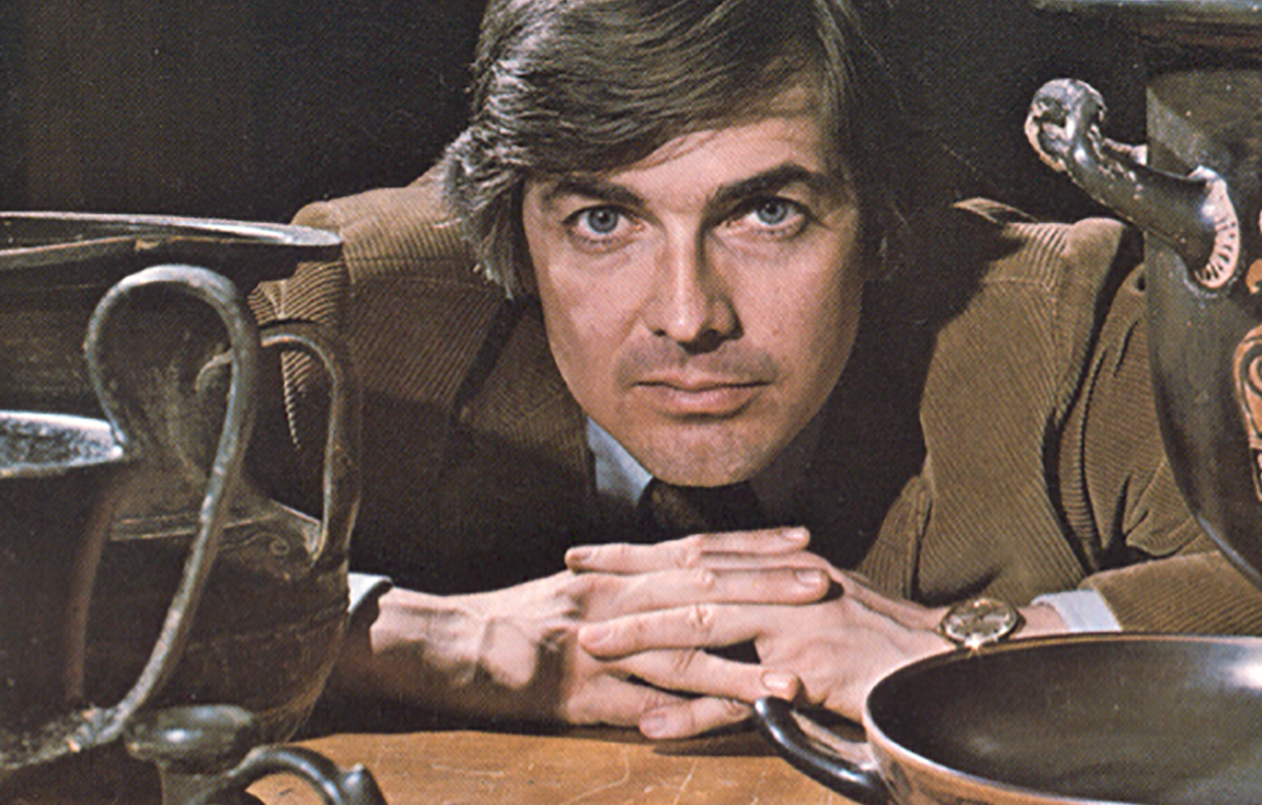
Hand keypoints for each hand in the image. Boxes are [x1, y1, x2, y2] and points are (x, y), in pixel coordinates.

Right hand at [332, 527, 829, 728]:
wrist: (436, 642)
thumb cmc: (504, 619)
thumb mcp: (570, 591)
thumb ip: (623, 588)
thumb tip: (675, 586)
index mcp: (613, 571)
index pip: (696, 551)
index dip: (753, 546)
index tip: (802, 541)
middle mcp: (613, 596)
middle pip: (702, 589)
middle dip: (766, 586)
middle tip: (823, 583)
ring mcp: (598, 645)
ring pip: (682, 649)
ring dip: (744, 659)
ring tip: (796, 669)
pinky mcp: (578, 694)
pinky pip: (643, 706)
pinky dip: (688, 714)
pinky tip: (725, 724)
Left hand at [569, 540, 954, 737]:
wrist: (946, 663)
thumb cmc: (885, 643)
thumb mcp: (824, 603)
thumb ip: (775, 599)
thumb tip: (730, 595)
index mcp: (784, 568)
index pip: (700, 552)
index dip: (640, 552)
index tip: (588, 553)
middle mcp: (786, 587)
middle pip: (691, 578)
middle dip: (626, 579)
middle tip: (571, 583)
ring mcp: (797, 627)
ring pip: (705, 629)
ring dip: (644, 638)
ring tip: (592, 648)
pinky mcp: (810, 673)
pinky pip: (741, 698)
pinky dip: (694, 714)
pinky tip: (653, 728)